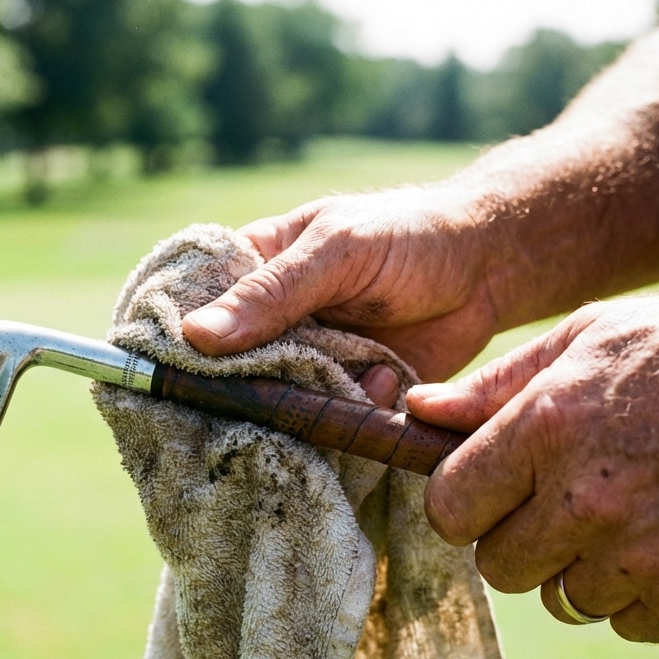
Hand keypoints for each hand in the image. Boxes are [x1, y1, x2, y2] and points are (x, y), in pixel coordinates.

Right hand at [181, 188, 501, 380]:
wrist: (487, 269)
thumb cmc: (406, 237)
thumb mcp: (336, 252)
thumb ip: (272, 293)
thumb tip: (196, 336)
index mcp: (256, 271)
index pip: (195, 310)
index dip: (179, 342)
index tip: (170, 373)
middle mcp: (273, 323)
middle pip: (230, 369)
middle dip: (245, 386)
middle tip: (280, 383)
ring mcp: (308, 361)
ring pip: (276, 401)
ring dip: (305, 400)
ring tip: (352, 370)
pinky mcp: (345, 394)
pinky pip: (325, 420)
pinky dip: (350, 410)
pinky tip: (385, 378)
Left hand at [407, 286, 658, 642]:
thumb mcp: (586, 338)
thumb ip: (493, 386)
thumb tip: (418, 411)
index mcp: (547, 429)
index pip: (449, 509)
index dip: (461, 500)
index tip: (485, 487)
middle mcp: (586, 502)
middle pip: (496, 566)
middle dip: (514, 535)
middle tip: (554, 497)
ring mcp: (642, 558)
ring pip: (559, 599)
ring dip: (574, 566)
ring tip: (619, 512)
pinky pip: (624, 623)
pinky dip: (633, 592)